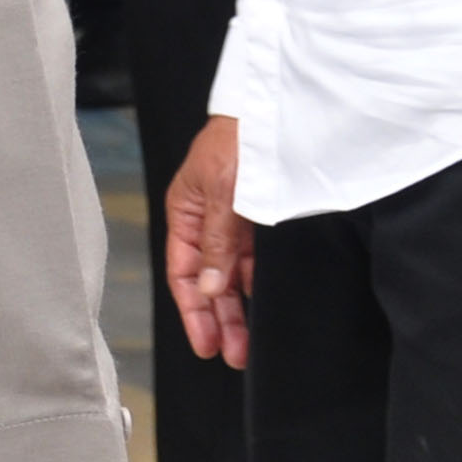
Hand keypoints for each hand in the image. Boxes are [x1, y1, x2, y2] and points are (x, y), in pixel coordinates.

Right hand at [166, 115, 255, 370]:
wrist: (276, 106)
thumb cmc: (240, 139)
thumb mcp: (223, 193)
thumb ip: (217, 244)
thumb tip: (211, 290)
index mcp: (185, 210)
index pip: (184, 272)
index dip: (194, 310)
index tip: (206, 344)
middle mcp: (207, 218)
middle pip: (208, 279)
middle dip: (218, 318)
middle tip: (232, 354)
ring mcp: (234, 217)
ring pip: (232, 273)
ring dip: (238, 307)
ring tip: (247, 342)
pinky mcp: (259, 214)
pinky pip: (253, 258)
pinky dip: (254, 283)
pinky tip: (261, 304)